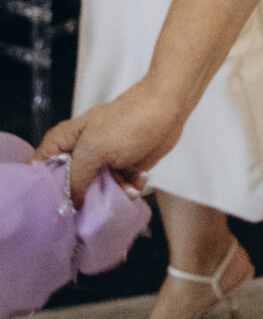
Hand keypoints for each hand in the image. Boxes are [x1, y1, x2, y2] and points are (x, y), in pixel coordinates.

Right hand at [36, 80, 185, 206]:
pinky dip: (129, 188)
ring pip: (94, 195)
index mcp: (62, 143)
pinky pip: (117, 191)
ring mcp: (99, 163)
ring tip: (127, 183)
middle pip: (68, 190)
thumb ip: (74, 179)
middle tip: (101, 199)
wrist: (167, 109)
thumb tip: (69, 205)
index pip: (39, 172)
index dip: (45, 193)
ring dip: (113, 195)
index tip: (58, 209)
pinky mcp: (120, 169)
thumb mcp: (94, 150)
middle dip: (85, 200)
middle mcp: (77, 155)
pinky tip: (138, 176)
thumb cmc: (128, 122)